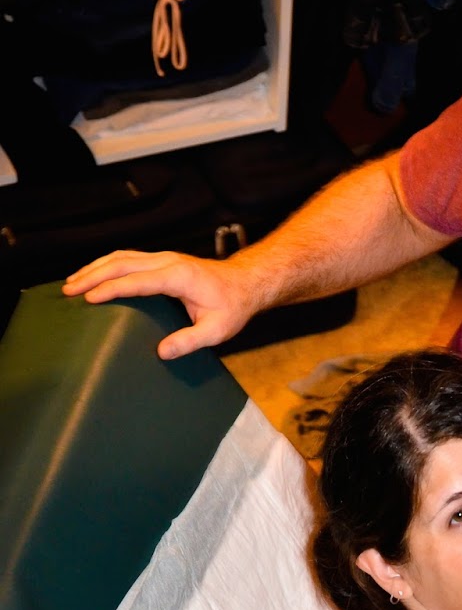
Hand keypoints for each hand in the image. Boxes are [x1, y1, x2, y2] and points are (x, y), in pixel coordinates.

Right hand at [63, 249, 262, 357]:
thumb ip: (190, 341)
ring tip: (72, 282)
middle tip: (69, 290)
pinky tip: (94, 274)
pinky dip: (107, 265)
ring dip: (95, 268)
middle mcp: (167, 262)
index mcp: (178, 276)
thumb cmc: (232, 307)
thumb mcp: (217, 330)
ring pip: (121, 257)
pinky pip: (128, 258)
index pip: (137, 281)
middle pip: (121, 263)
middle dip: (93, 276)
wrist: (245, 284)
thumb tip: (162, 352)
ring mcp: (163, 258)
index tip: (90, 299)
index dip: (111, 289)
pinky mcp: (161, 261)